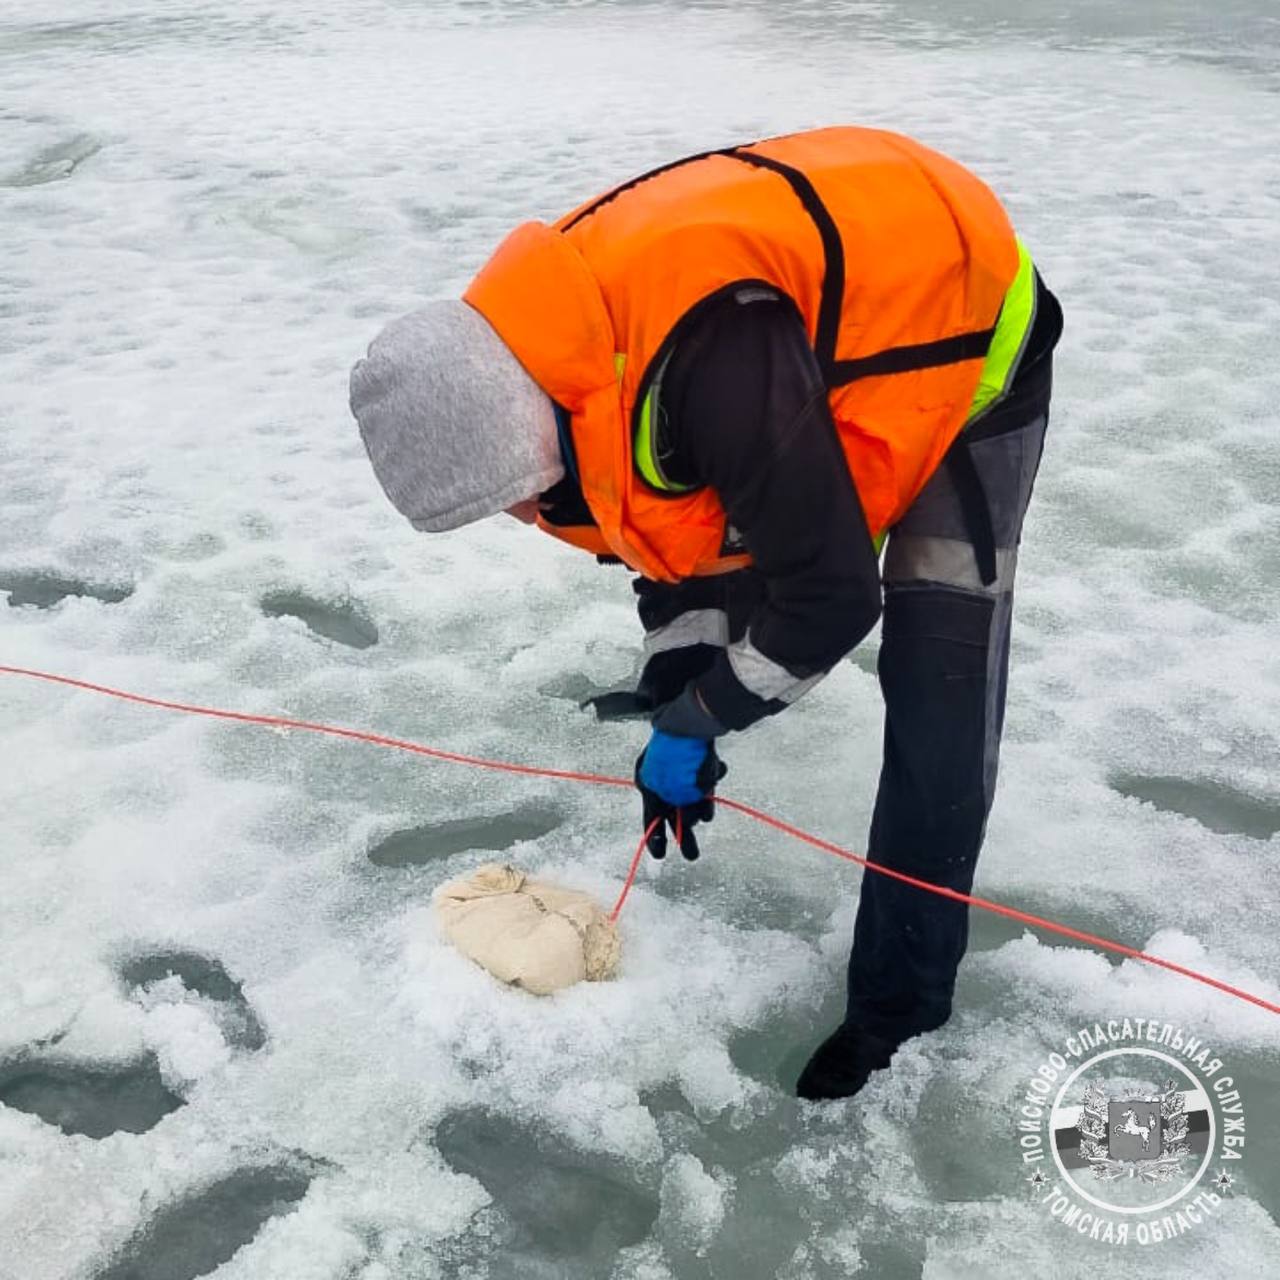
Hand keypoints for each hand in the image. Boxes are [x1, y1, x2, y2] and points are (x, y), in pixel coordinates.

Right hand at [634, 730, 727, 860]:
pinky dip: (709, 784)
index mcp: (649, 785)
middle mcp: (665, 780)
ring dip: (700, 807)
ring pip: (693, 799)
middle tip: (692, 856)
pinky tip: (713, 775)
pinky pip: (705, 781)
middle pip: (674, 813)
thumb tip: (688, 822)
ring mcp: (682, 772)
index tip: (660, 855)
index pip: (651, 818)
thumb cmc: (674, 753)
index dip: (655, 838)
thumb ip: (678, 805)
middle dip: (683, 834)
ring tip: (706, 814)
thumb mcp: (670, 786)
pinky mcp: (699, 763)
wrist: (692, 719)